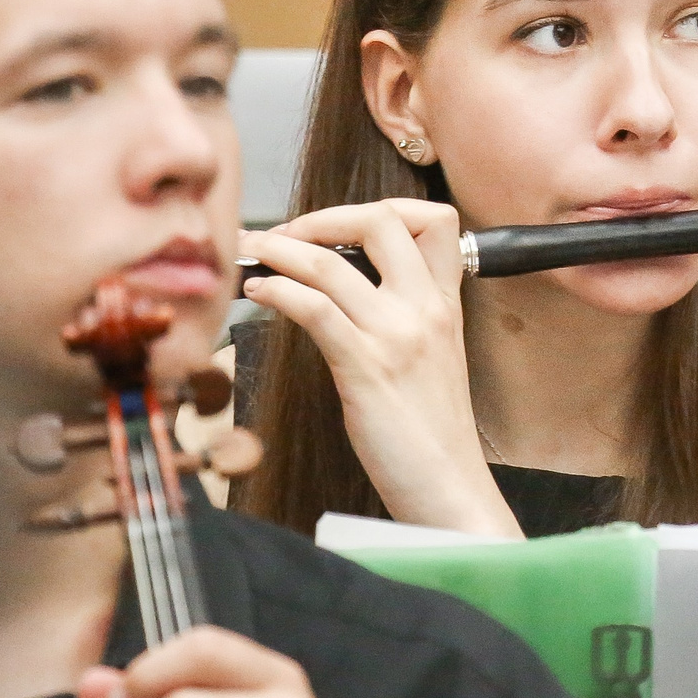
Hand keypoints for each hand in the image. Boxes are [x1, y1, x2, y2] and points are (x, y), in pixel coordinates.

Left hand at [238, 199, 521, 536]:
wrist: (448, 488)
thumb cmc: (431, 434)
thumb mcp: (431, 358)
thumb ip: (402, 317)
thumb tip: (344, 291)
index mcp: (445, 304)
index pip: (435, 221)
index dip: (384, 209)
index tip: (339, 226)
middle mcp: (425, 310)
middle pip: (381, 221)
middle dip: (320, 217)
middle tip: (284, 233)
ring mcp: (396, 336)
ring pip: (329, 263)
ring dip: (277, 249)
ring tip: (249, 253)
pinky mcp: (365, 368)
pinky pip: (313, 307)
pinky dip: (276, 289)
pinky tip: (258, 292)